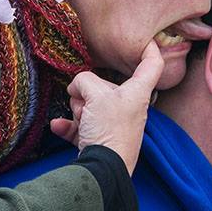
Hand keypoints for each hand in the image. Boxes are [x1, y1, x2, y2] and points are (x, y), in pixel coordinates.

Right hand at [50, 41, 164, 173]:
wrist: (102, 171)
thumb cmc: (108, 130)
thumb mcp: (95, 94)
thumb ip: (85, 81)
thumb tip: (77, 87)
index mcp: (137, 93)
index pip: (153, 64)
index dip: (150, 48)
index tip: (145, 39)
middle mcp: (129, 108)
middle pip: (108, 86)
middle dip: (88, 90)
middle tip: (84, 102)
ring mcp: (115, 125)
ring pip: (92, 106)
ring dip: (78, 110)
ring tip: (79, 118)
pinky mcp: (100, 141)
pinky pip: (82, 127)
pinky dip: (70, 126)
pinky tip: (58, 126)